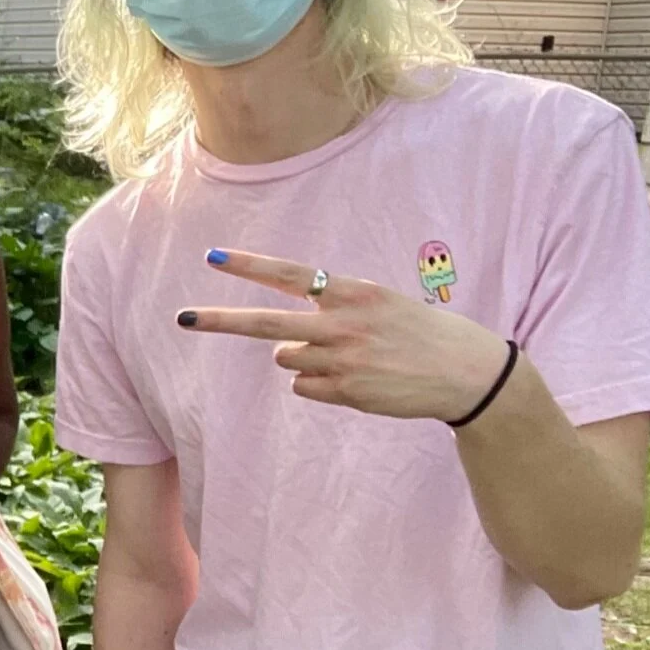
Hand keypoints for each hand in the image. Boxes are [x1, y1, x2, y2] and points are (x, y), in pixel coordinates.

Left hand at [179, 248, 512, 421]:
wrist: (467, 374)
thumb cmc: (419, 332)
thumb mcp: (379, 303)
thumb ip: (332, 309)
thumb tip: (280, 344)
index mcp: (352, 293)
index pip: (290, 274)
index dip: (250, 266)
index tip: (212, 257)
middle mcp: (342, 325)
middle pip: (266, 324)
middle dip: (220, 321)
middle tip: (182, 318)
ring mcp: (343, 361)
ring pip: (287, 358)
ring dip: (303, 358)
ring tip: (350, 357)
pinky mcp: (347, 393)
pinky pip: (305, 387)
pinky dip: (319, 384)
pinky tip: (357, 380)